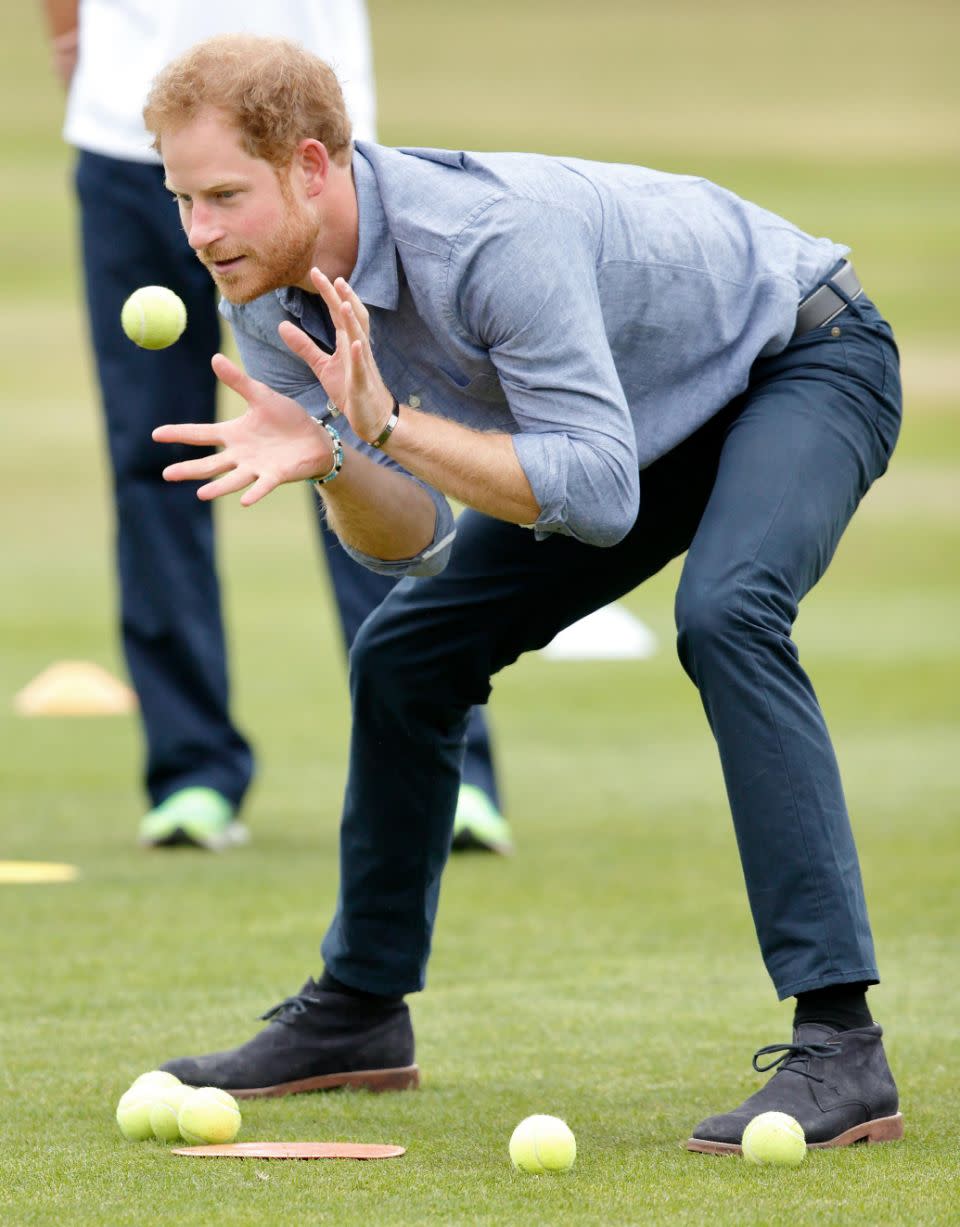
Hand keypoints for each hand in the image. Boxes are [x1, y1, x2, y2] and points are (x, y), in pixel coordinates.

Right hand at [152, 354, 333, 504]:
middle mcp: (240, 454)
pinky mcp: (275, 475)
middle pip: (210, 464)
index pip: (201, 433)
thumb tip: (214, 358)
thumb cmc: (287, 418)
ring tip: (201, 494)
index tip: (156, 433)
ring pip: (232, 479)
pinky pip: (262, 486)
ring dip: (218, 487)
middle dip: (189, 469)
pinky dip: (254, 493)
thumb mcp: (261, 396)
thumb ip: (239, 381)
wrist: (315, 438)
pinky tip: (244, 501)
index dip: (179, 433)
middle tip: (166, 475)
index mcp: (233, 434)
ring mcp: (256, 467)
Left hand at [278, 269, 395, 444]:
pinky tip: (356, 344)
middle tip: (332, 277)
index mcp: (347, 342)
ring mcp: (362, 364)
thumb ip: (304, 345)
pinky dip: (360, 354)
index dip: (329, 293)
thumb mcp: (322, 365)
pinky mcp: (362, 383)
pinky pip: (362, 367)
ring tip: (345, 303)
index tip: (316, 272)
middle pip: (352, 317)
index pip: (338, 312)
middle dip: (343, 298)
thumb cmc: (350, 388)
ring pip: (360, 337)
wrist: (372, 416)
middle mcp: (357, 348)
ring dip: (353, 321)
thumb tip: (281, 325)